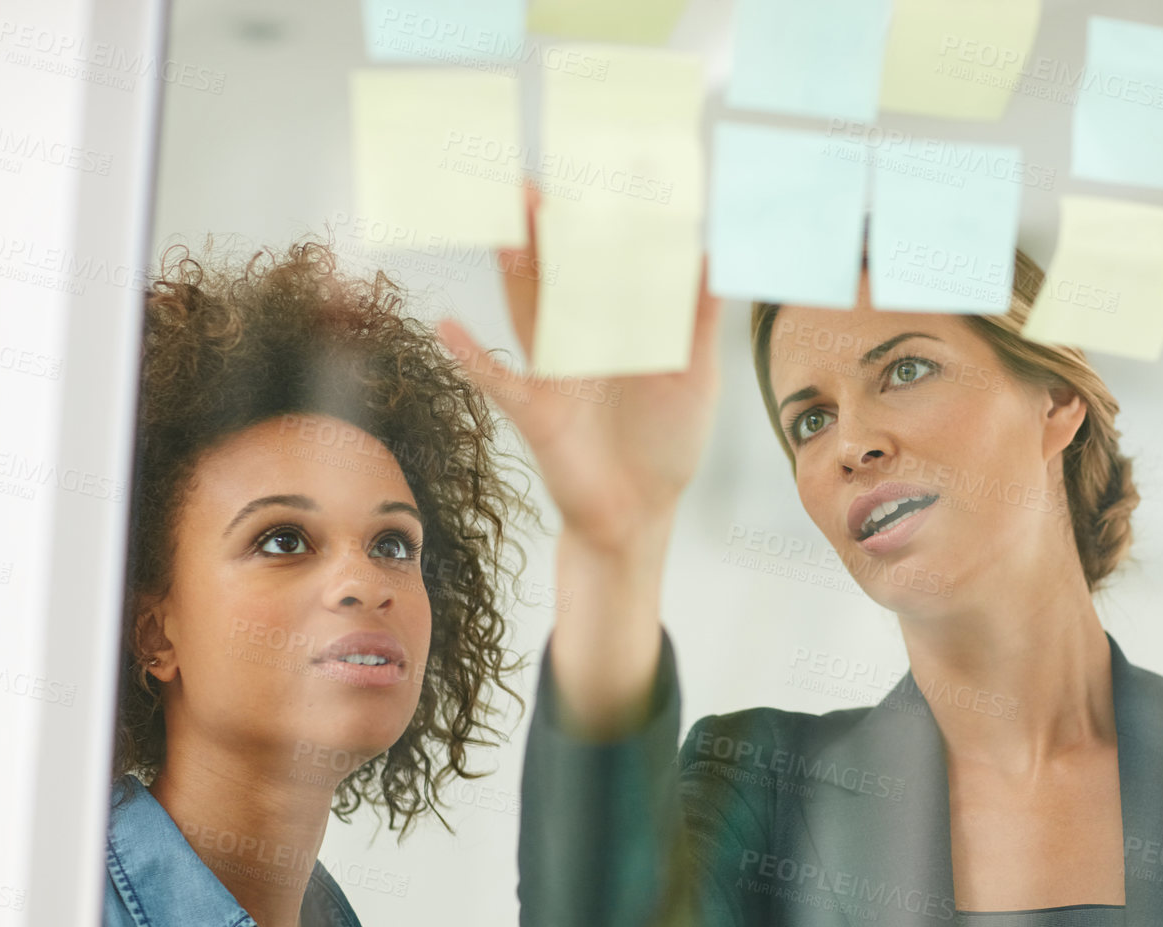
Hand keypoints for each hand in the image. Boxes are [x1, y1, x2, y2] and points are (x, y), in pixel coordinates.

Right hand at [436, 181, 722, 555]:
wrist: (638, 514)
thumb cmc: (666, 445)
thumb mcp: (694, 377)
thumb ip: (698, 319)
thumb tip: (714, 256)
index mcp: (620, 327)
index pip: (608, 264)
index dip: (604, 224)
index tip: (606, 175)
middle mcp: (581, 341)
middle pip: (558, 274)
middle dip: (546, 231)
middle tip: (533, 183)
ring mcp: (552, 371)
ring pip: (528, 311)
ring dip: (514, 272)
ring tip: (503, 228)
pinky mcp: (534, 410)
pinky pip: (497, 380)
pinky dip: (471, 356)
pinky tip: (449, 326)